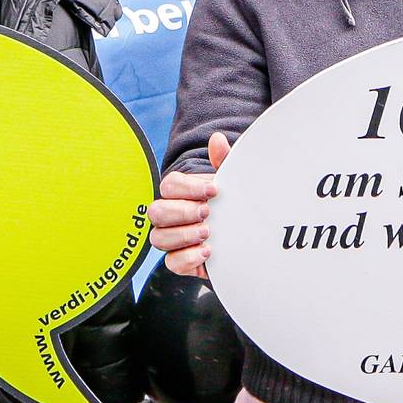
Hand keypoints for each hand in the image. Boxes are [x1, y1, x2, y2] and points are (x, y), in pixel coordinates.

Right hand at [148, 131, 229, 276]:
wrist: (247, 236)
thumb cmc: (232, 205)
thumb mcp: (232, 183)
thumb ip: (224, 162)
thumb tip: (217, 139)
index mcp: (180, 193)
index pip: (169, 185)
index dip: (188, 187)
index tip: (214, 191)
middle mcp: (171, 216)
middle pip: (156, 212)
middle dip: (182, 212)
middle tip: (207, 212)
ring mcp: (173, 240)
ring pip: (159, 238)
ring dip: (183, 235)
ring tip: (208, 233)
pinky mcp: (182, 261)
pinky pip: (171, 262)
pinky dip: (187, 257)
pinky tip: (207, 251)